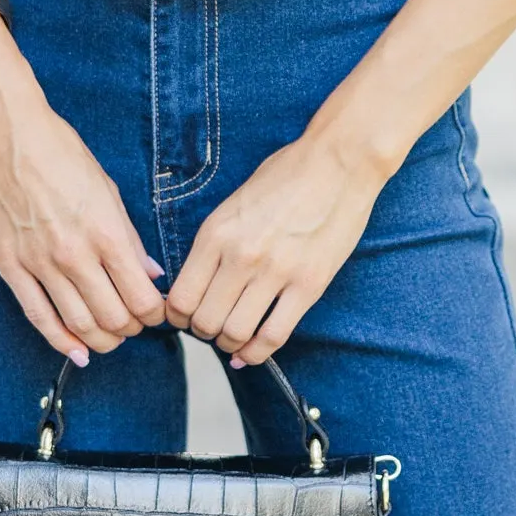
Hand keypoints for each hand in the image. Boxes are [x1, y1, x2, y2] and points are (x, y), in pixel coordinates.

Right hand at [0, 17, 164, 363]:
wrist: (3, 134)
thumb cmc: (58, 153)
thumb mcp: (107, 189)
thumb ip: (129, 238)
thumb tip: (150, 273)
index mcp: (106, 232)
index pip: (141, 298)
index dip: (155, 314)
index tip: (157, 312)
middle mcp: (74, 254)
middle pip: (114, 319)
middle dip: (131, 329)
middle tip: (135, 323)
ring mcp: (39, 263)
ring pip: (78, 324)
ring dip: (101, 339)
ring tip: (110, 335)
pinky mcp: (10, 266)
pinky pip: (38, 317)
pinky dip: (60, 341)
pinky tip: (76, 351)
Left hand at [164, 129, 385, 365]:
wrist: (339, 162)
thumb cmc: (286, 176)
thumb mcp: (233, 204)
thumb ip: (214, 243)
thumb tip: (197, 282)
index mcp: (215, 233)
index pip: (181, 299)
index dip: (176, 318)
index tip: (184, 318)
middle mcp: (241, 256)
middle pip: (204, 322)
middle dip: (203, 332)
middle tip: (211, 326)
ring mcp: (276, 272)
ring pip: (235, 333)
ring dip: (228, 343)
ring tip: (232, 335)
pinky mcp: (308, 285)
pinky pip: (273, 335)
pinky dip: (256, 353)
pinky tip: (250, 352)